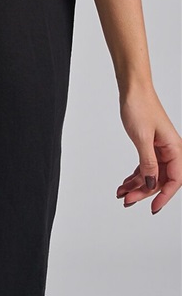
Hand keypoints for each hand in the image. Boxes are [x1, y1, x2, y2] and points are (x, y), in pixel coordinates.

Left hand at [116, 85, 181, 213]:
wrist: (132, 89)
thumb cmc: (140, 106)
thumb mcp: (142, 138)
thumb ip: (148, 162)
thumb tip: (150, 183)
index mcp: (174, 148)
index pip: (174, 179)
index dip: (164, 195)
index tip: (152, 207)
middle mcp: (170, 150)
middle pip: (160, 179)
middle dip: (143, 192)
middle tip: (127, 201)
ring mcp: (160, 149)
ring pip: (151, 174)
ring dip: (136, 185)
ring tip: (121, 194)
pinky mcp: (150, 145)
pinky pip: (145, 166)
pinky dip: (135, 175)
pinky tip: (124, 183)